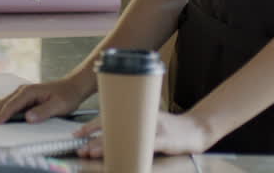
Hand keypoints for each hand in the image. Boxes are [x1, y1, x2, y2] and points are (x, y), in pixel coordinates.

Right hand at [0, 75, 92, 126]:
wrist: (72, 87)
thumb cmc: (66, 95)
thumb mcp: (58, 105)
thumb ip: (43, 112)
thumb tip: (28, 118)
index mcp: (29, 91)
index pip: (12, 105)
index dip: (3, 115)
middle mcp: (22, 91)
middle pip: (2, 103)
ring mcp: (21, 94)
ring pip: (1, 103)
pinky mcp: (22, 99)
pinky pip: (6, 105)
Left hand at [74, 111, 213, 157]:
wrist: (195, 129)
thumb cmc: (171, 127)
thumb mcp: (150, 120)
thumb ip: (133, 124)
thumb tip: (110, 133)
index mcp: (136, 113)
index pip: (111, 116)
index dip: (92, 124)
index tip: (78, 132)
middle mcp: (142, 118)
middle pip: (113, 127)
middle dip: (94, 138)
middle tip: (81, 147)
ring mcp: (152, 128)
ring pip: (124, 136)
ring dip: (106, 145)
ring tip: (91, 152)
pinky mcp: (162, 139)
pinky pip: (143, 146)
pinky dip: (131, 153)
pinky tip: (121, 159)